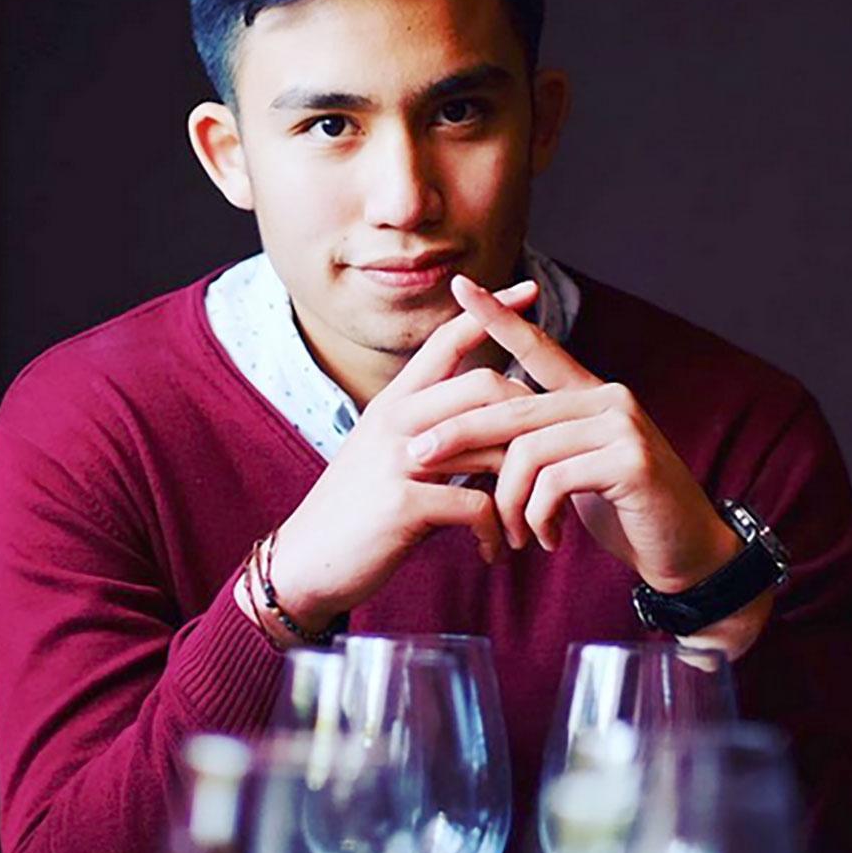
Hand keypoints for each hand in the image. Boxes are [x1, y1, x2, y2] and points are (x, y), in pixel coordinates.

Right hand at [264, 280, 540, 632]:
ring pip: (489, 445)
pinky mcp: (404, 503)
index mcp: (394, 403)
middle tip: (544, 461)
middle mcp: (395, 420)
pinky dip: (496, 531)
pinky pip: (478, 505)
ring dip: (521, 488)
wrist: (307, 562)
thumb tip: (495, 426)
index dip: (489, 313)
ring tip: (530, 519)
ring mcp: (397, 459)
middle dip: (528, 420)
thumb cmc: (360, 511)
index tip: (529, 290)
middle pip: (485, 386)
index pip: (446, 341)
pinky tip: (493, 549)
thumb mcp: (391, 457)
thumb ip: (439, 436)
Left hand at [405, 275, 740, 594]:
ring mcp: (623, 425)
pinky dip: (538, 517)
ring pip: (527, 451)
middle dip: (457, 434)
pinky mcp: (631, 460)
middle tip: (419, 458)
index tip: (461, 284)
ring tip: (514, 535)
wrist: (685, 553)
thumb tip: (477, 432)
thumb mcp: (574, 471)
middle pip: (512, 407)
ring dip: (508, 501)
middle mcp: (609, 397)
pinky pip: (553, 481)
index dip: (498, 315)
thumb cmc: (624, 512)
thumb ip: (540, 443)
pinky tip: (546, 540)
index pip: (537, 347)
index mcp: (591, 394)